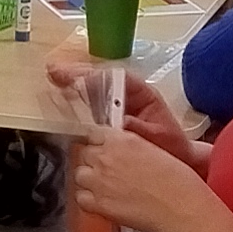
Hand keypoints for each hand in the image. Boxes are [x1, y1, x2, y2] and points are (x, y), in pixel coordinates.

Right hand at [39, 60, 194, 164]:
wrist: (178, 161)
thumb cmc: (170, 147)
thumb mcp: (155, 137)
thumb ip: (135, 128)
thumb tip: (114, 120)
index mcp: (142, 94)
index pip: (115, 78)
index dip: (94, 76)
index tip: (75, 77)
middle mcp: (129, 94)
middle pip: (100, 78)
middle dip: (77, 73)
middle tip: (54, 71)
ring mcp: (119, 104)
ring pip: (94, 87)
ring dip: (74, 81)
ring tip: (54, 76)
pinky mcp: (112, 117)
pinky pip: (93, 103)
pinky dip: (77, 97)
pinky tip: (63, 93)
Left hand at [66, 123, 210, 231]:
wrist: (180, 206)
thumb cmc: (176, 181)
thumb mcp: (153, 149)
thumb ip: (130, 146)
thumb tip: (120, 151)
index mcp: (122, 140)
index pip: (94, 134)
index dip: (99, 144)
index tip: (103, 150)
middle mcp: (107, 157)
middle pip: (84, 154)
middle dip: (94, 162)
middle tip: (108, 172)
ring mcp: (99, 181)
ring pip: (80, 175)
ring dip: (89, 180)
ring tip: (106, 188)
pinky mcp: (99, 204)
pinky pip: (81, 198)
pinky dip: (88, 201)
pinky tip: (103, 202)